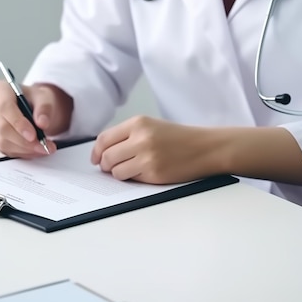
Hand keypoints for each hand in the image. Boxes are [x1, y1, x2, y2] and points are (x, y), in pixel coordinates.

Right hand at [0, 81, 72, 156]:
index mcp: (0, 90)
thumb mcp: (44, 97)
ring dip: (24, 149)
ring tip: (43, 148)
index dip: (18, 123)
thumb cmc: (35, 99)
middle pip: (2, 128)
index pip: (4, 108)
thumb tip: (42, 124)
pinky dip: (22, 152)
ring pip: (2, 142)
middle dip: (24, 141)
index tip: (33, 135)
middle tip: (44, 146)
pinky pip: (5, 149)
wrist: (33, 106)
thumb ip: (44, 108)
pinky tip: (34, 150)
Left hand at [90, 116, 226, 183]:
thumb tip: (102, 152)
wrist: (205, 148)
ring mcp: (147, 157)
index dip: (96, 151)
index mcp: (138, 123)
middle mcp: (140, 138)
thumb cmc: (178, 138)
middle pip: (106, 156)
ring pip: (115, 170)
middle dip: (105, 164)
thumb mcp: (151, 126)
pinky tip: (143, 173)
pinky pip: (130, 179)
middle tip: (110, 167)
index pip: (104, 138)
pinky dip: (132, 178)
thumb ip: (127, 135)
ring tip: (129, 169)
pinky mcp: (153, 173)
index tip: (96, 158)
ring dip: (118, 173)